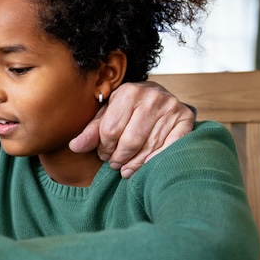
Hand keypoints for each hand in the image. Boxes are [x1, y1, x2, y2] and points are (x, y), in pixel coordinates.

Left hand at [69, 80, 193, 177]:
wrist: (159, 98)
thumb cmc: (128, 110)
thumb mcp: (107, 115)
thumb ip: (91, 131)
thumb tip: (74, 147)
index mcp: (127, 92)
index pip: (110, 130)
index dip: (103, 147)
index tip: (103, 153)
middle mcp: (151, 97)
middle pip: (129, 141)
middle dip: (118, 157)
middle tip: (114, 163)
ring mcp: (170, 107)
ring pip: (148, 147)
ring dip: (134, 163)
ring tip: (125, 168)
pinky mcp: (185, 119)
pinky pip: (169, 148)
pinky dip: (154, 161)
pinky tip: (145, 166)